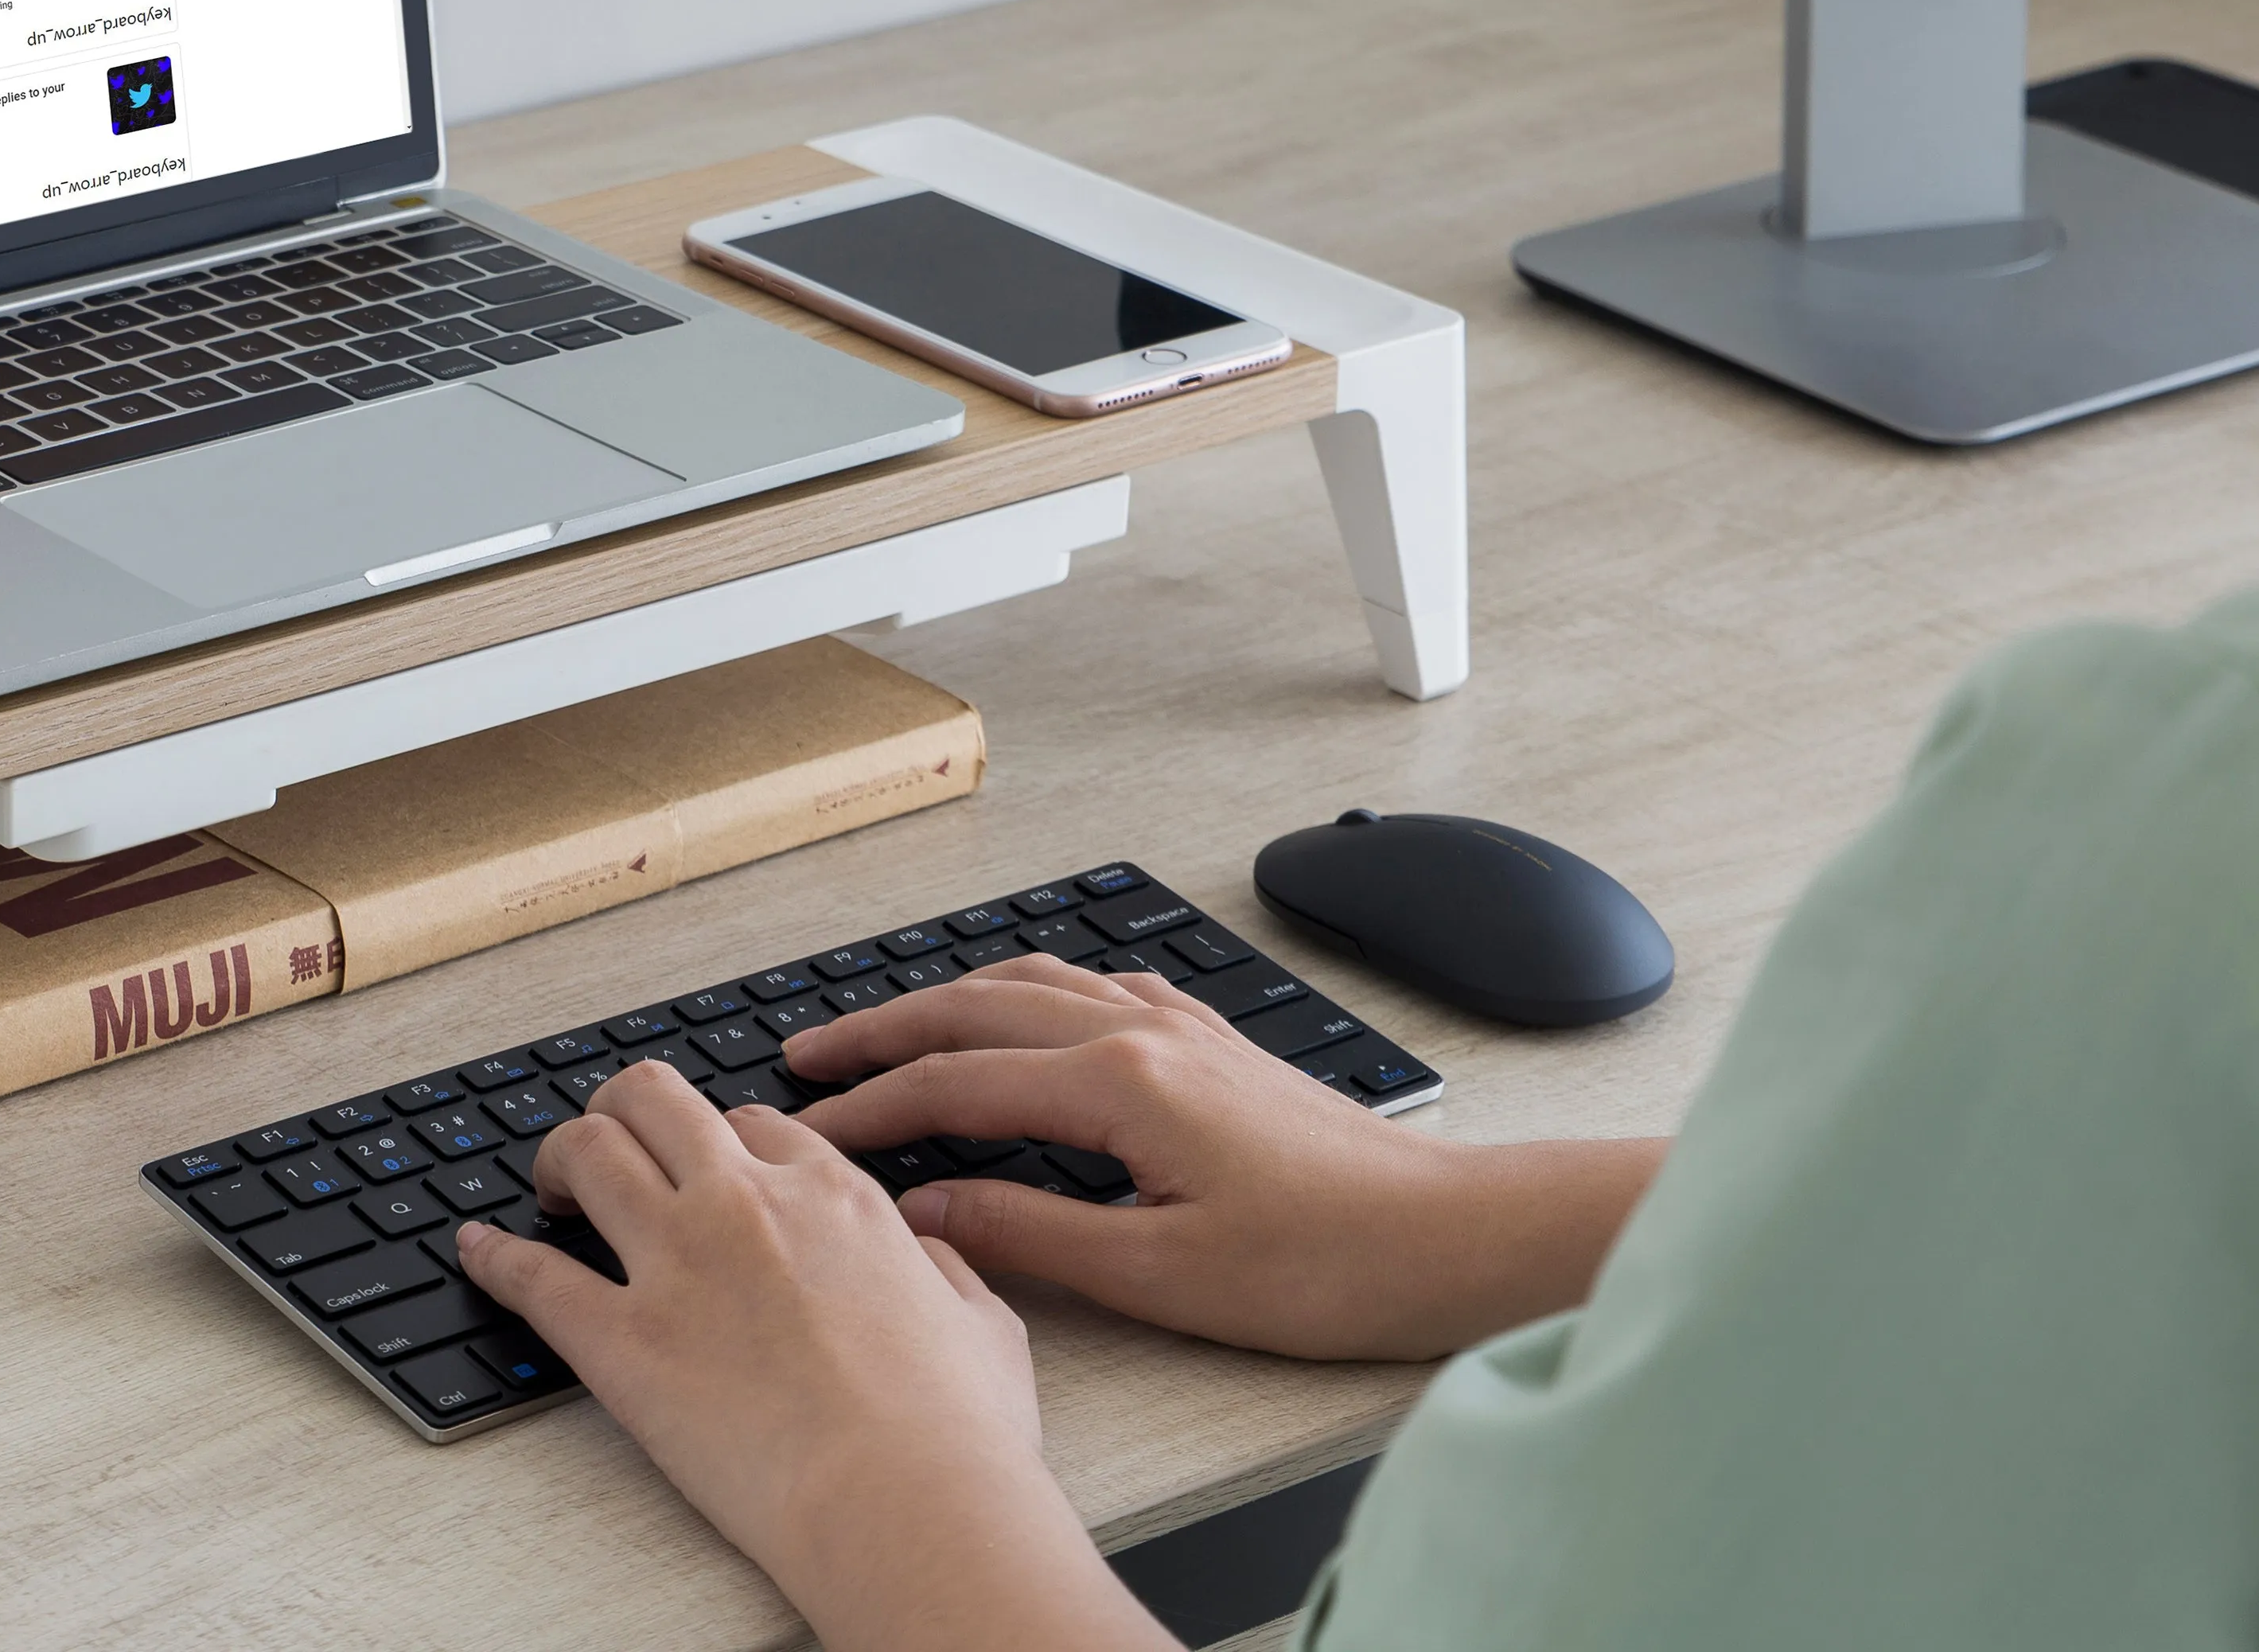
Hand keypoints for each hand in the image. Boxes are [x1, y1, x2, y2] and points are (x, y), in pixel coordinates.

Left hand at [456, 1061, 1172, 1651]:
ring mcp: (678, 1266)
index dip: (717, 1139)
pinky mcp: (623, 1343)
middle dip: (624, 1111)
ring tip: (549, 1186)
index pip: (750, 1123)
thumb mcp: (984, 1323)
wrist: (910, 1508)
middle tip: (609, 1146)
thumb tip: (927, 1251)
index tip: (702, 1165)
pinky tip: (478, 1250)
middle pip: (655, 1102)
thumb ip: (947, 1268)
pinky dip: (494, 1257)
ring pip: (588, 1152)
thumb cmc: (957, 1437)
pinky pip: (533, 1275)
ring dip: (559, 1156)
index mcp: (833, 1198)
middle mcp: (747, 1206)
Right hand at [785, 956, 1661, 1359]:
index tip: (806, 1134)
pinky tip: (1018, 1014)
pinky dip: (1025, 992)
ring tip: (885, 1031)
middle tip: (805, 1059)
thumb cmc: (1328, 1266)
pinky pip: (1092, 986)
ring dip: (947, 1002)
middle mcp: (1144, 1031)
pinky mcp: (1214, 1042)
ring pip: (1031, 983)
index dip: (869, 1111)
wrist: (1453, 1236)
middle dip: (880, 1031)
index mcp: (1122, 1084)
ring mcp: (1183, 1027)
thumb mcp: (1162, 1275)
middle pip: (975, 1009)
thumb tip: (926, 1212)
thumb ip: (1031, 1235)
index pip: (954, 1084)